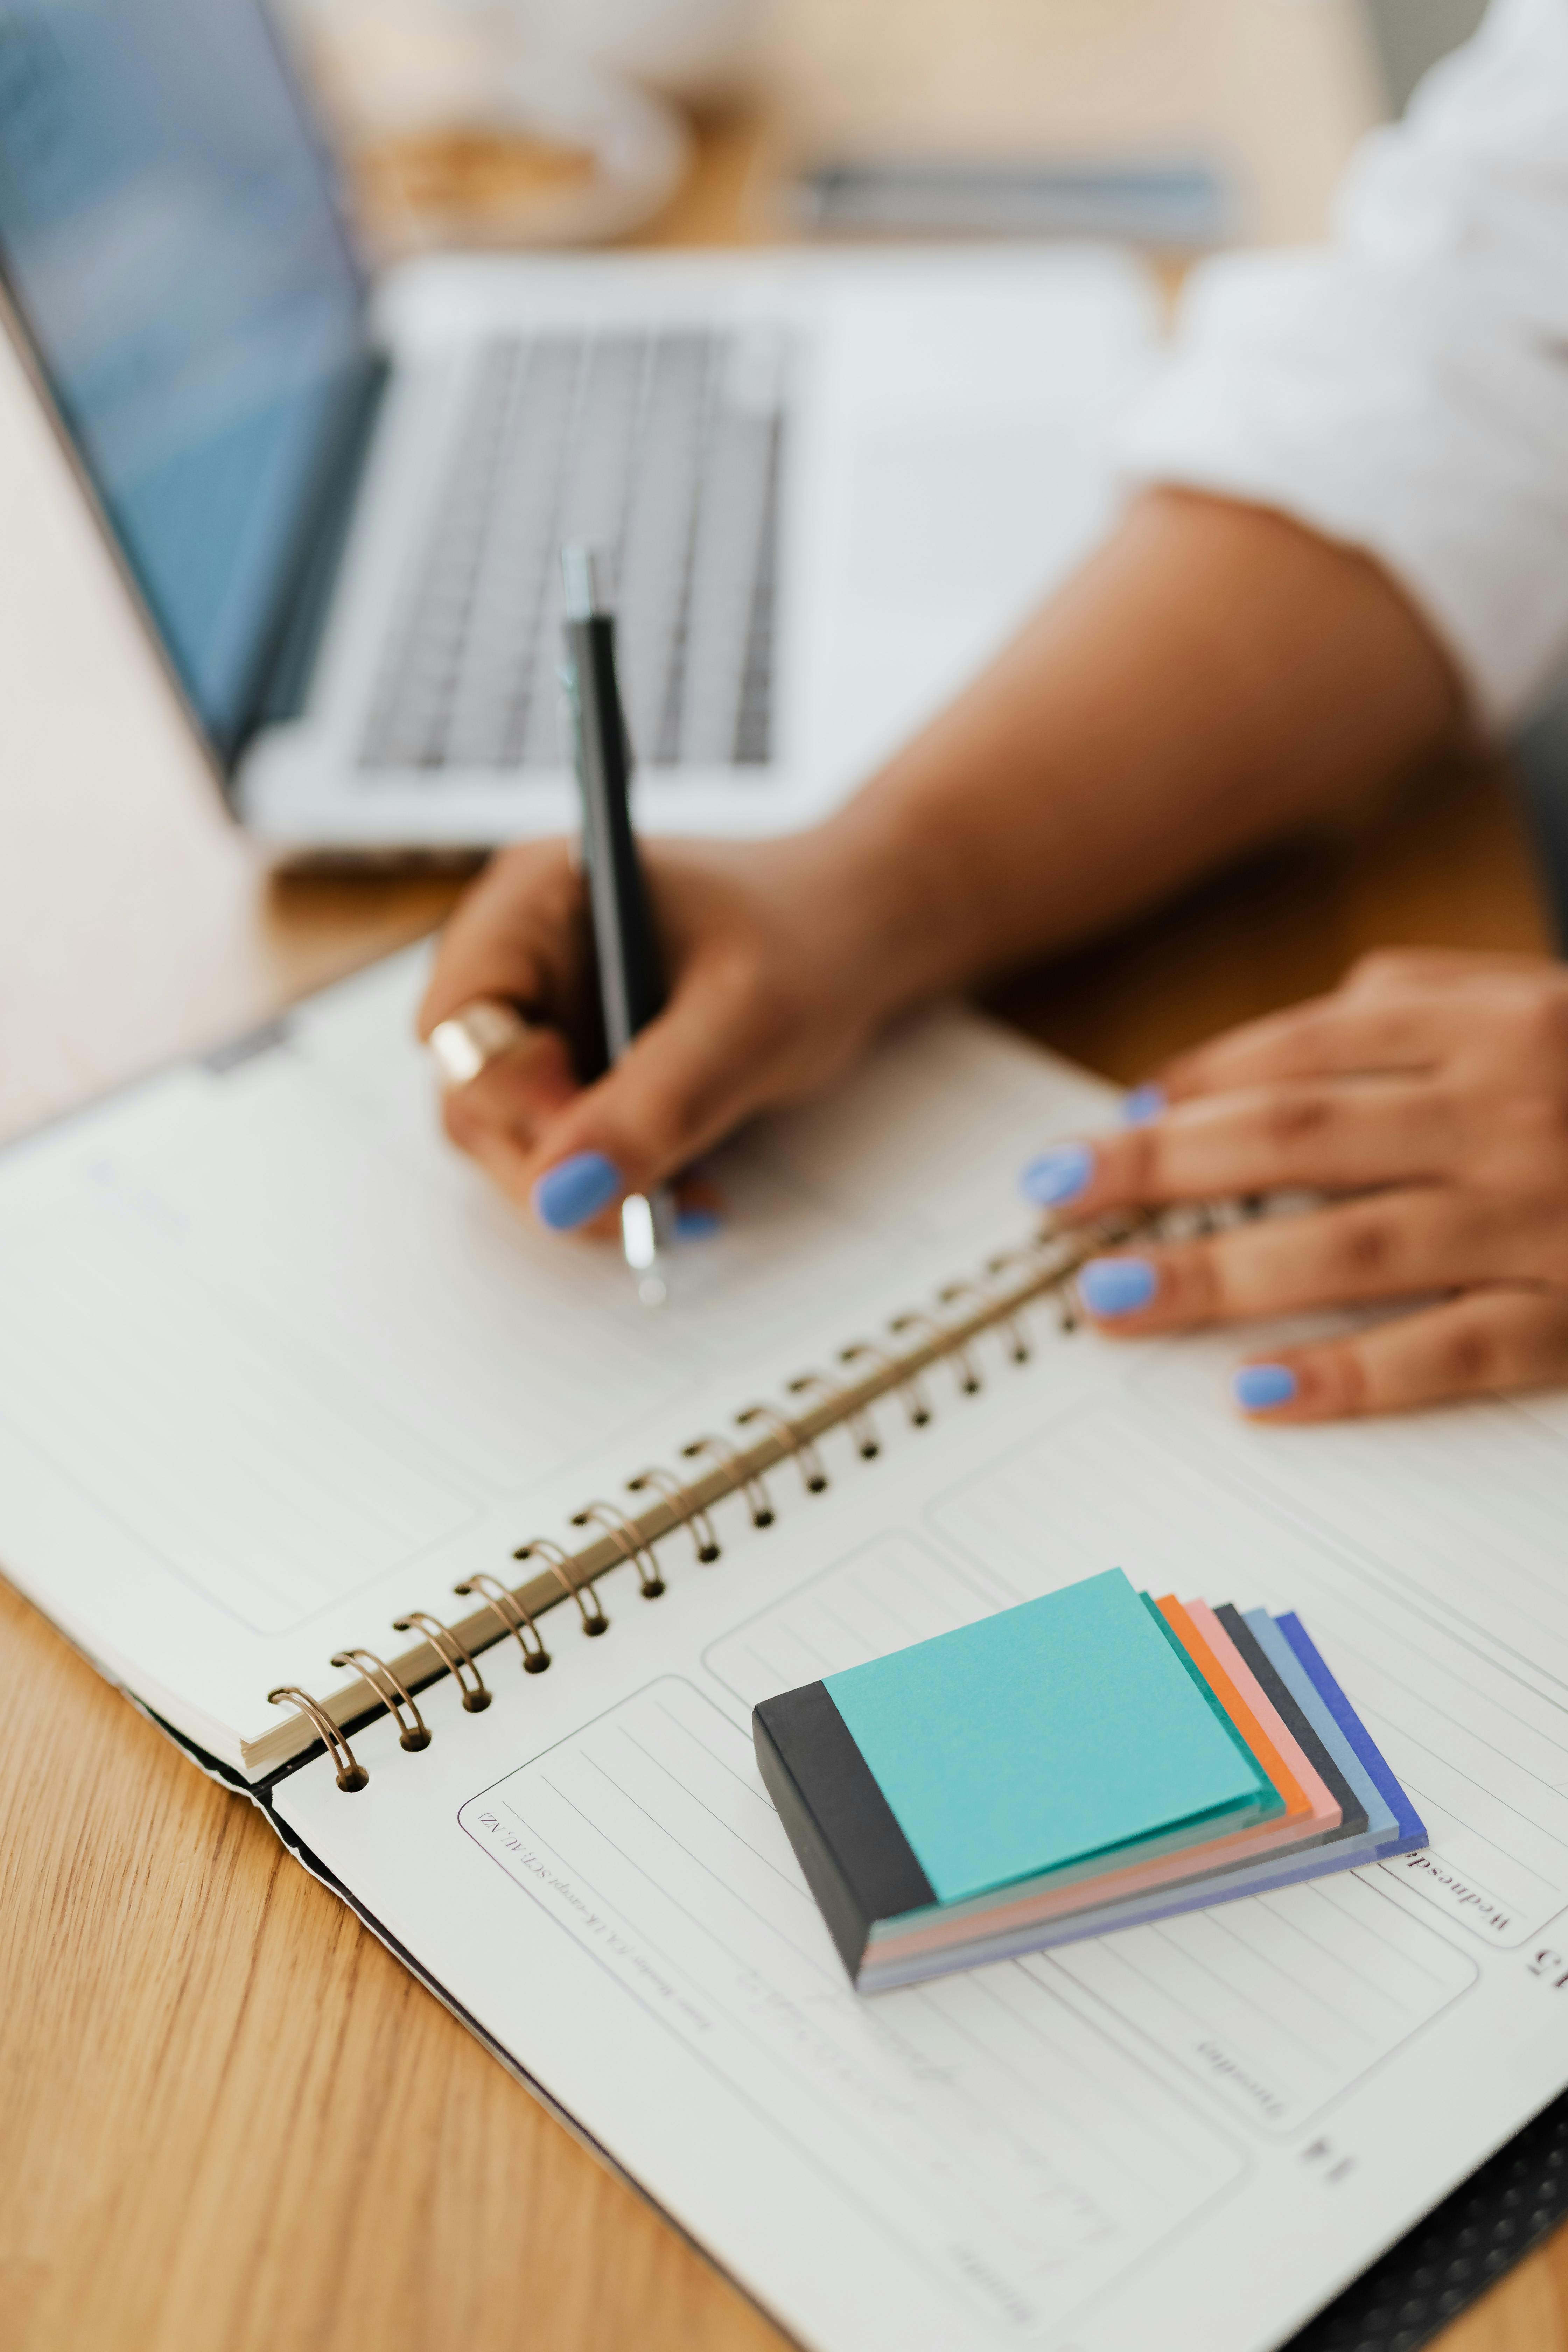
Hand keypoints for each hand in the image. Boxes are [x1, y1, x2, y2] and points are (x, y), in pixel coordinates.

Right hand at [418, 831, 916, 1231]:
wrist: (862, 932)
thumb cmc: (812, 941)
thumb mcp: (749, 1023)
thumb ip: (654, 1105)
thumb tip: (558, 1197)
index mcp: (534, 898)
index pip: (458, 1024)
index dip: (511, 1100)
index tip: (599, 1146)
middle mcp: (515, 953)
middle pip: (472, 1093)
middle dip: (555, 1161)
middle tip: (649, 1199)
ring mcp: (541, 1013)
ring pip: (513, 1136)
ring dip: (588, 1185)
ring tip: (687, 1193)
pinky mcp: (574, 1064)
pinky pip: (561, 1148)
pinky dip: (614, 1180)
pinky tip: (686, 1186)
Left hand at [1020, 949, 1567, 1418]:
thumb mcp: (1547, 1008)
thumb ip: (1413, 1006)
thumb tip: (1248, 1060)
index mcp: (1498, 1026)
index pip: (1310, 1050)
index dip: (1195, 1086)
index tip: (1108, 1126)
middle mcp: (1508, 1113)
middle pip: (1299, 1138)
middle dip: (1161, 1169)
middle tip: (1060, 1198)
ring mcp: (1542, 1218)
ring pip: (1352, 1246)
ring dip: (1216, 1272)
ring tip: (1110, 1293)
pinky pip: (1452, 1351)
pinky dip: (1349, 1373)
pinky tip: (1254, 1390)